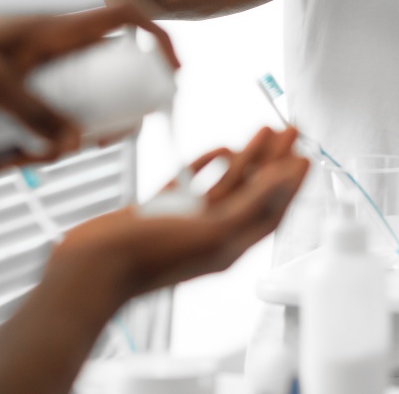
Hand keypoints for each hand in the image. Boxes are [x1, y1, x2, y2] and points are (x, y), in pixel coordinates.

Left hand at [0, 4, 179, 166]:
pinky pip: (39, 118)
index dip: (157, 39)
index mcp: (57, 30)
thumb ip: (35, 114)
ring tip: (8, 162)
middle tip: (72, 152)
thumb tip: (75, 142)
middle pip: (102, 84)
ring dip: (50, 143)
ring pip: (69, 109)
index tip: (171, 74)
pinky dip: (26, 142)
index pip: (123, 20)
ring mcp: (37, 70)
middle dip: (93, 126)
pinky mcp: (18, 89)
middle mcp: (55, 48)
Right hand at [53, 126, 308, 302]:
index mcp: (229, 244)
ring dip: (249, 156)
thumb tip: (287, 176)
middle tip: (293, 130)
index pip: (273, 210)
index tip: (307, 154)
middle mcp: (212, 232)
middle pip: (255, 192)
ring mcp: (186, 220)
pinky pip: (194, 184)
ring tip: (267, 128)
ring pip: (228, 184)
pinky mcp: (162, 210)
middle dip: (277, 161)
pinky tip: (220, 149)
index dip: (293, 183)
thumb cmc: (148, 256)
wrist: (91, 269)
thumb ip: (251, 203)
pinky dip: (209, 164)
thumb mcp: (210, 230)